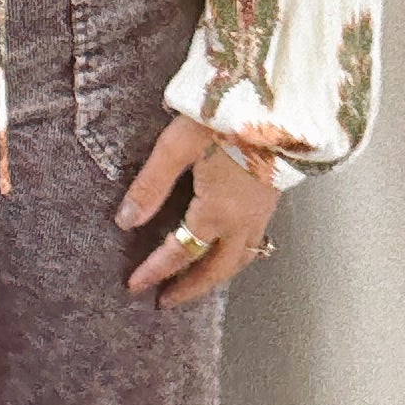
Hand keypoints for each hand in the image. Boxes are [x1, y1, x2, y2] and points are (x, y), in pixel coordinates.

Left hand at [115, 116, 278, 306]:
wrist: (278, 102)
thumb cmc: (222, 119)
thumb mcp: (177, 147)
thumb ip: (151, 186)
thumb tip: (126, 221)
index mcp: (216, 213)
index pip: (180, 253)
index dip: (155, 271)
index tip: (135, 286)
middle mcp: (242, 222)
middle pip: (215, 269)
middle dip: (189, 288)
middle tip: (165, 302)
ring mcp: (261, 213)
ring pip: (239, 260)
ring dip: (214, 278)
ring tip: (194, 286)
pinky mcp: (272, 200)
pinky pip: (253, 244)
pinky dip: (235, 259)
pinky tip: (226, 253)